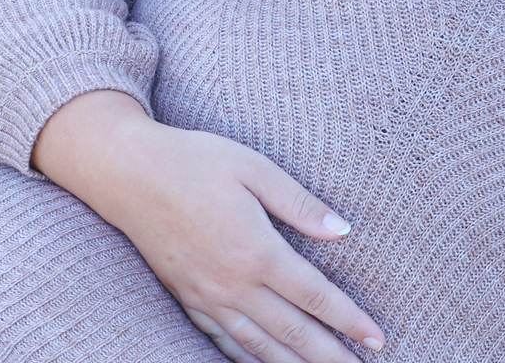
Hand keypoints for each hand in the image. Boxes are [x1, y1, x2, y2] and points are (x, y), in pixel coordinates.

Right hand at [32, 90, 383, 362]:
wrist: (127, 173)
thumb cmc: (195, 161)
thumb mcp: (254, 168)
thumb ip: (300, 204)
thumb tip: (343, 231)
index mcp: (257, 251)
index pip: (315, 297)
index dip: (349, 321)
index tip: (377, 338)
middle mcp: (233, 284)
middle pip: (292, 333)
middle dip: (331, 355)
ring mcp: (207, 298)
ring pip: (259, 347)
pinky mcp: (186, 300)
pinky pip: (224, 342)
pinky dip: (249, 360)